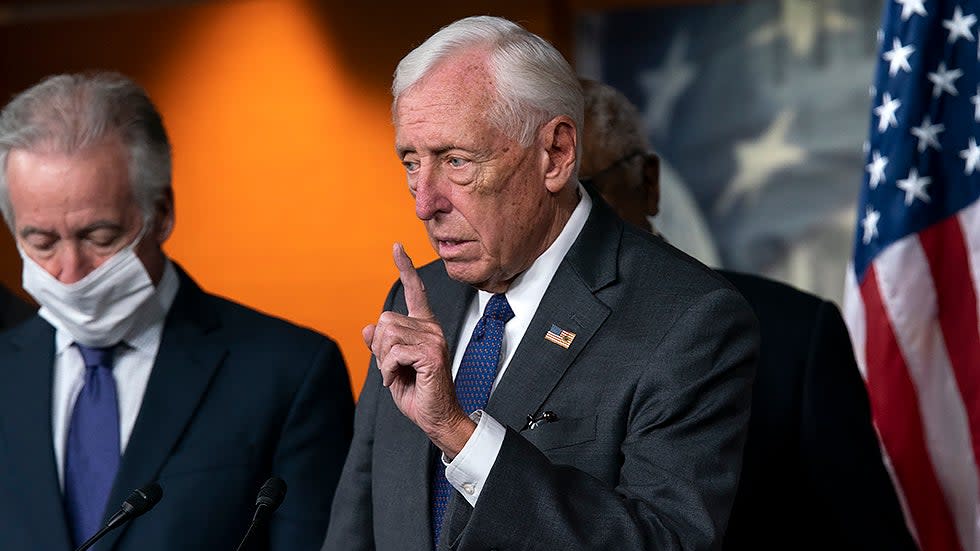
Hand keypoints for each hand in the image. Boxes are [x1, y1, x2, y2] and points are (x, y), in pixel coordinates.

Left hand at [363, 243, 474, 457]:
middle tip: (392, 369)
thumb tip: (368, 327)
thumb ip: (381, 346)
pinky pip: (393, 352)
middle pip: (385, 320)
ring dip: (382, 360)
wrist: (436, 417)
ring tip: (396, 375)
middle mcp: (431, 328)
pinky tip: (396, 380)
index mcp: (424, 327)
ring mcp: (433, 339)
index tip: (397, 247)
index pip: (415, 291)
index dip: (405, 268)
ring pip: (387, 334)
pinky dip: (386, 370)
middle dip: (379, 348)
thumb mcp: (390, 366)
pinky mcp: (431, 353)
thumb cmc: (417, 393)